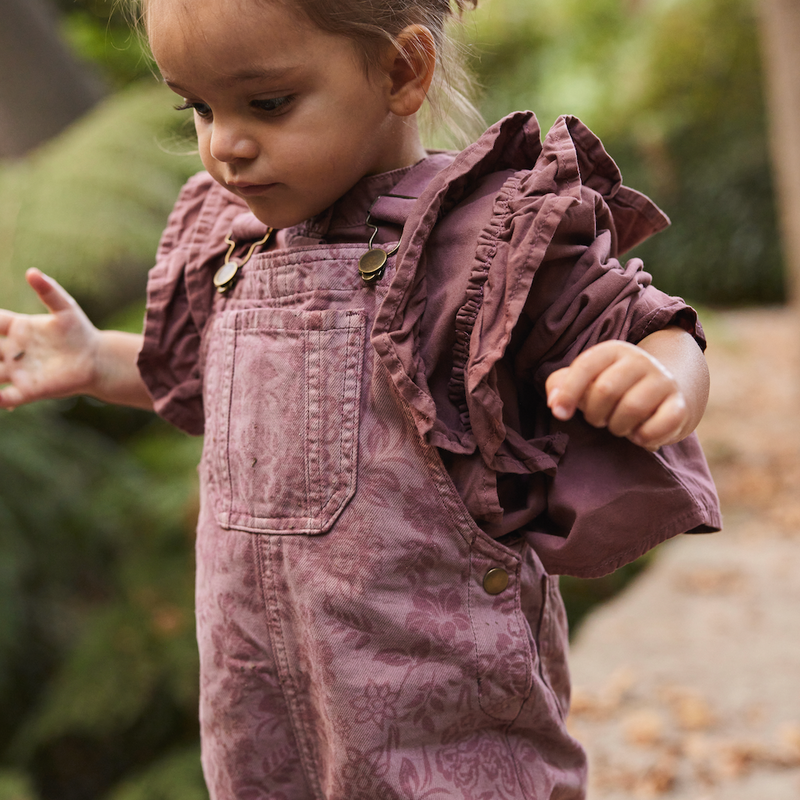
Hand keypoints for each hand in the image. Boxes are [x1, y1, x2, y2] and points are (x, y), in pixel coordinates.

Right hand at [0, 269, 99, 408]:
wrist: (97, 359)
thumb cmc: (79, 332)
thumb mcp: (65, 309)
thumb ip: (48, 291)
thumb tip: (31, 272)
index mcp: (17, 329)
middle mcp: (11, 351)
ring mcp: (18, 371)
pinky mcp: (30, 389)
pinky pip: (8, 397)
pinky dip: (0, 400)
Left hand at [545, 339, 691, 450]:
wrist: (663, 394)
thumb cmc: (613, 389)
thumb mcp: (586, 380)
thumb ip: (561, 385)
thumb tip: (555, 403)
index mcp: (612, 351)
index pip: (585, 366)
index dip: (568, 392)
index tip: (559, 413)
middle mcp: (639, 361)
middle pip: (605, 391)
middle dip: (595, 414)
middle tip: (600, 419)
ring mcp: (662, 381)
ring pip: (630, 409)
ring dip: (617, 428)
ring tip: (619, 426)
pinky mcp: (679, 405)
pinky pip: (657, 427)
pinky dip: (642, 438)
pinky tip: (639, 435)